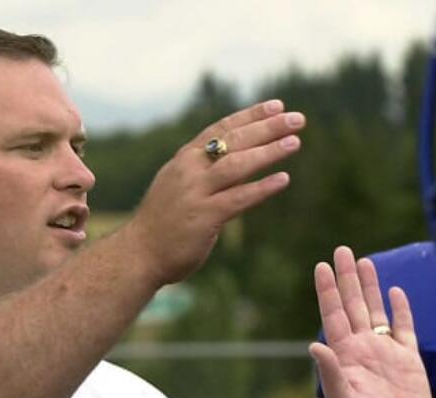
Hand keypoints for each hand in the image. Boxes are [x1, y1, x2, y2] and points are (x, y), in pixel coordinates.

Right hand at [123, 99, 303, 287]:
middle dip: (268, 128)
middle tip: (298, 119)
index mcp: (184, 160)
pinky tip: (283, 179)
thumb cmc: (162, 222)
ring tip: (295, 142)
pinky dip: (261, 188)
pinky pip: (238, 199)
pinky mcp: (203, 217)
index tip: (277, 106)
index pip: (221, 129)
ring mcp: (195, 193)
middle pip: (233, 141)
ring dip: (268, 152)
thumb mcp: (178, 186)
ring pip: (237, 165)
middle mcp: (189, 170)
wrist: (137, 254)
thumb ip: (204, 171)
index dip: (250, 116)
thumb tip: (234, 160)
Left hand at [311, 246, 431, 397]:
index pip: (334, 314)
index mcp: (345, 355)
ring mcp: (386, 353)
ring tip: (364, 261)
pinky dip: (401, 310)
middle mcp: (363, 348)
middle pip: (353, 304)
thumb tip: (315, 344)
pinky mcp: (409, 361)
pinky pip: (404, 328)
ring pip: (376, 311)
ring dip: (370, 287)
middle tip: (341, 249)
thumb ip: (331, 374)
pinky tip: (396, 291)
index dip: (328, 290)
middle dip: (347, 277)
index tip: (321, 265)